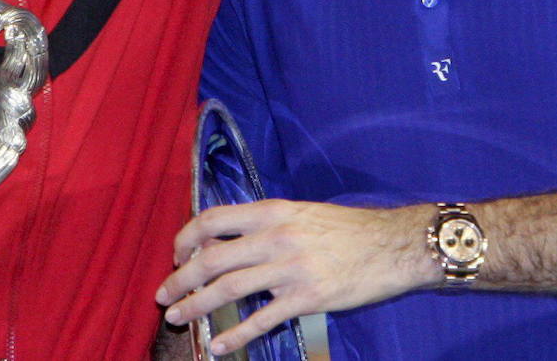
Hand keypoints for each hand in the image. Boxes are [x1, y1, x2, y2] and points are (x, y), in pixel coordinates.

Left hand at [154, 200, 429, 356]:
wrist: (393, 244)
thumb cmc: (348, 228)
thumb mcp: (301, 213)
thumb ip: (266, 224)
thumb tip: (227, 240)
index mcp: (272, 212)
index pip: (213, 219)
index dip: (187, 238)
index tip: (176, 255)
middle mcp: (275, 237)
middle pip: (212, 258)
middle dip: (181, 279)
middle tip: (164, 295)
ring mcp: (290, 269)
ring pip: (228, 289)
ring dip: (196, 306)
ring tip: (178, 318)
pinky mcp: (307, 298)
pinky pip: (261, 319)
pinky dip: (235, 335)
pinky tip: (218, 345)